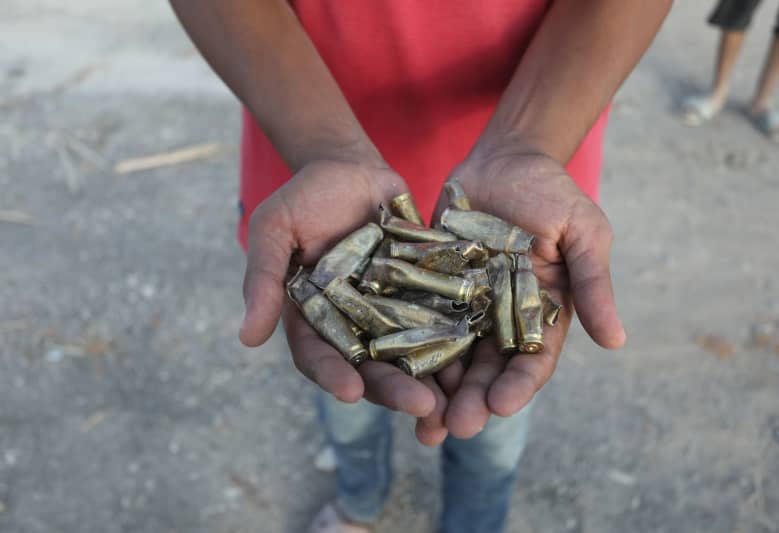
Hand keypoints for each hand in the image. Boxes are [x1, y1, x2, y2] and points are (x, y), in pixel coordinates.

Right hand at [239, 159, 449, 442]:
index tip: (350, 392)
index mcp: (311, 318)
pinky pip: (440, 322)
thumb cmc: (304, 198)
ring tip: (453, 399)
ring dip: (431, 379)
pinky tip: (477, 359)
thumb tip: (247, 339)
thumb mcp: (275, 230)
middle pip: (370, 367)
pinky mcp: (421, 295)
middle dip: (393, 388)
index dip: (333, 375)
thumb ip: (263, 280)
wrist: (349, 168)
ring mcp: (388, 312)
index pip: (319, 356)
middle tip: (421, 407)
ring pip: (409, 354)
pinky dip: (456, 343)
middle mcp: (351, 324)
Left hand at [432, 153, 625, 438]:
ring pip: (451, 358)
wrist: (506, 159)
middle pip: (488, 370)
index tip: (503, 406)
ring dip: (438, 392)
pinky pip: (418, 323)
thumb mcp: (583, 234)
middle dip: (473, 401)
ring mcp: (466, 305)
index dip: (519, 385)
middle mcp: (502, 318)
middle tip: (456, 428)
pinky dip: (408, 351)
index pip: (533, 359)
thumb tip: (617, 341)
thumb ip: (593, 285)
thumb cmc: (552, 194)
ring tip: (423, 425)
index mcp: (543, 313)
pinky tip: (393, 376)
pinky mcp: (433, 288)